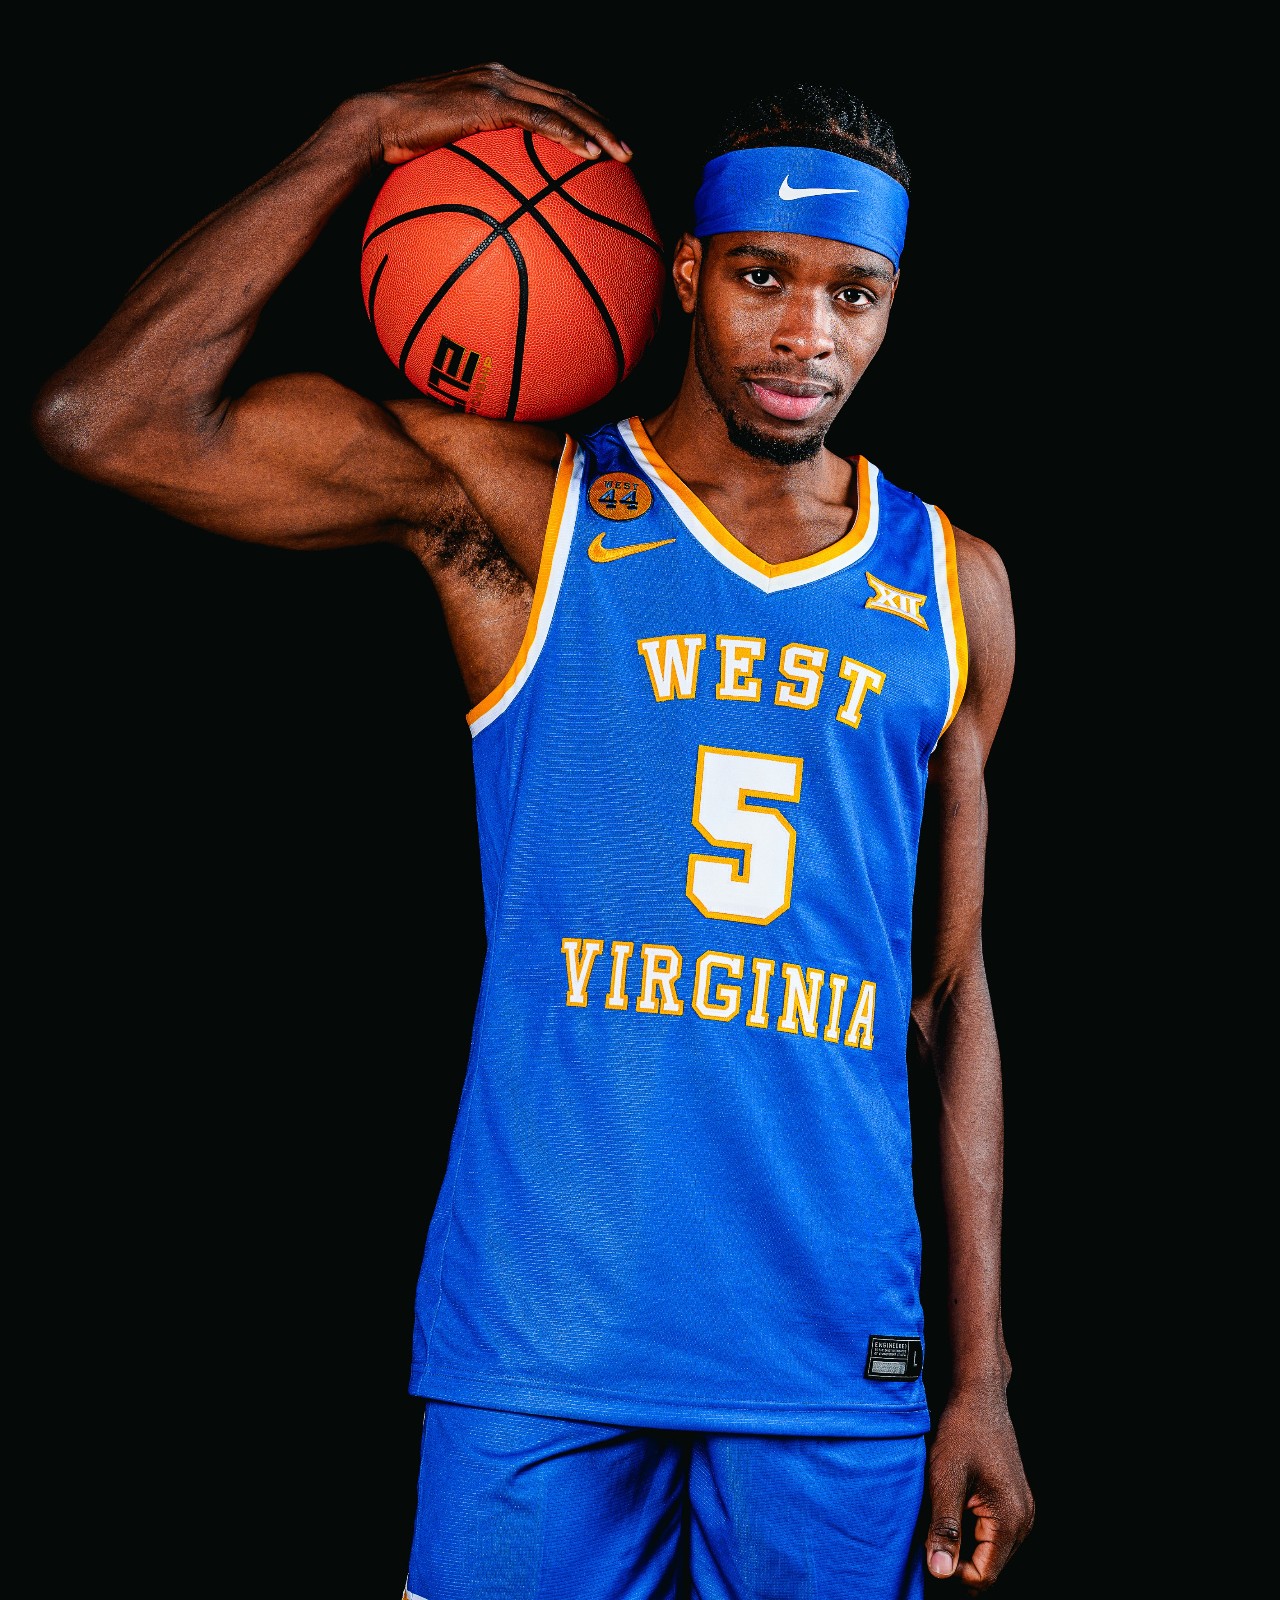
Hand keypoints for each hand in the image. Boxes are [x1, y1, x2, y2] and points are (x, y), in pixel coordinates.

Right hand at [339, 62, 631, 168]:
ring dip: (597, 130)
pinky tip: (589, 156)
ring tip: (622, 156)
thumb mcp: (446, 154)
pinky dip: (567, 136)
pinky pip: (539, 120)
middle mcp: (502, 77)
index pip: (550, 99)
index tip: (605, 146)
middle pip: (566, 98)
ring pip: (561, 104)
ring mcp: (496, 84)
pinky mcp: (488, 100)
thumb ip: (474, 163)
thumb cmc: (403, 148)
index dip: (581, 120)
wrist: (376, 126)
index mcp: (496, 85)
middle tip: (628, 154)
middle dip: (601, 124)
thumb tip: (489, 204)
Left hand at [924, 1385, 1033, 1588]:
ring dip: (964, 1545)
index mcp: (1010, 1519)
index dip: (952, 1571)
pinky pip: (992, 1534)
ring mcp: (1021, 1511)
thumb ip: (944, 1528)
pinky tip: (953, 1507)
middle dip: (958, 1560)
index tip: (929, 1547)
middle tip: (930, 1532)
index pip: (984, 1576)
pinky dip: (970, 1531)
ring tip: (940, 1515)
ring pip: (990, 1552)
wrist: (979, 1396)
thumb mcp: (945, 1479)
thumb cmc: (961, 1431)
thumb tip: (940, 1572)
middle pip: (988, 1568)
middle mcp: (1023, 1521)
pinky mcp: (1013, 1502)